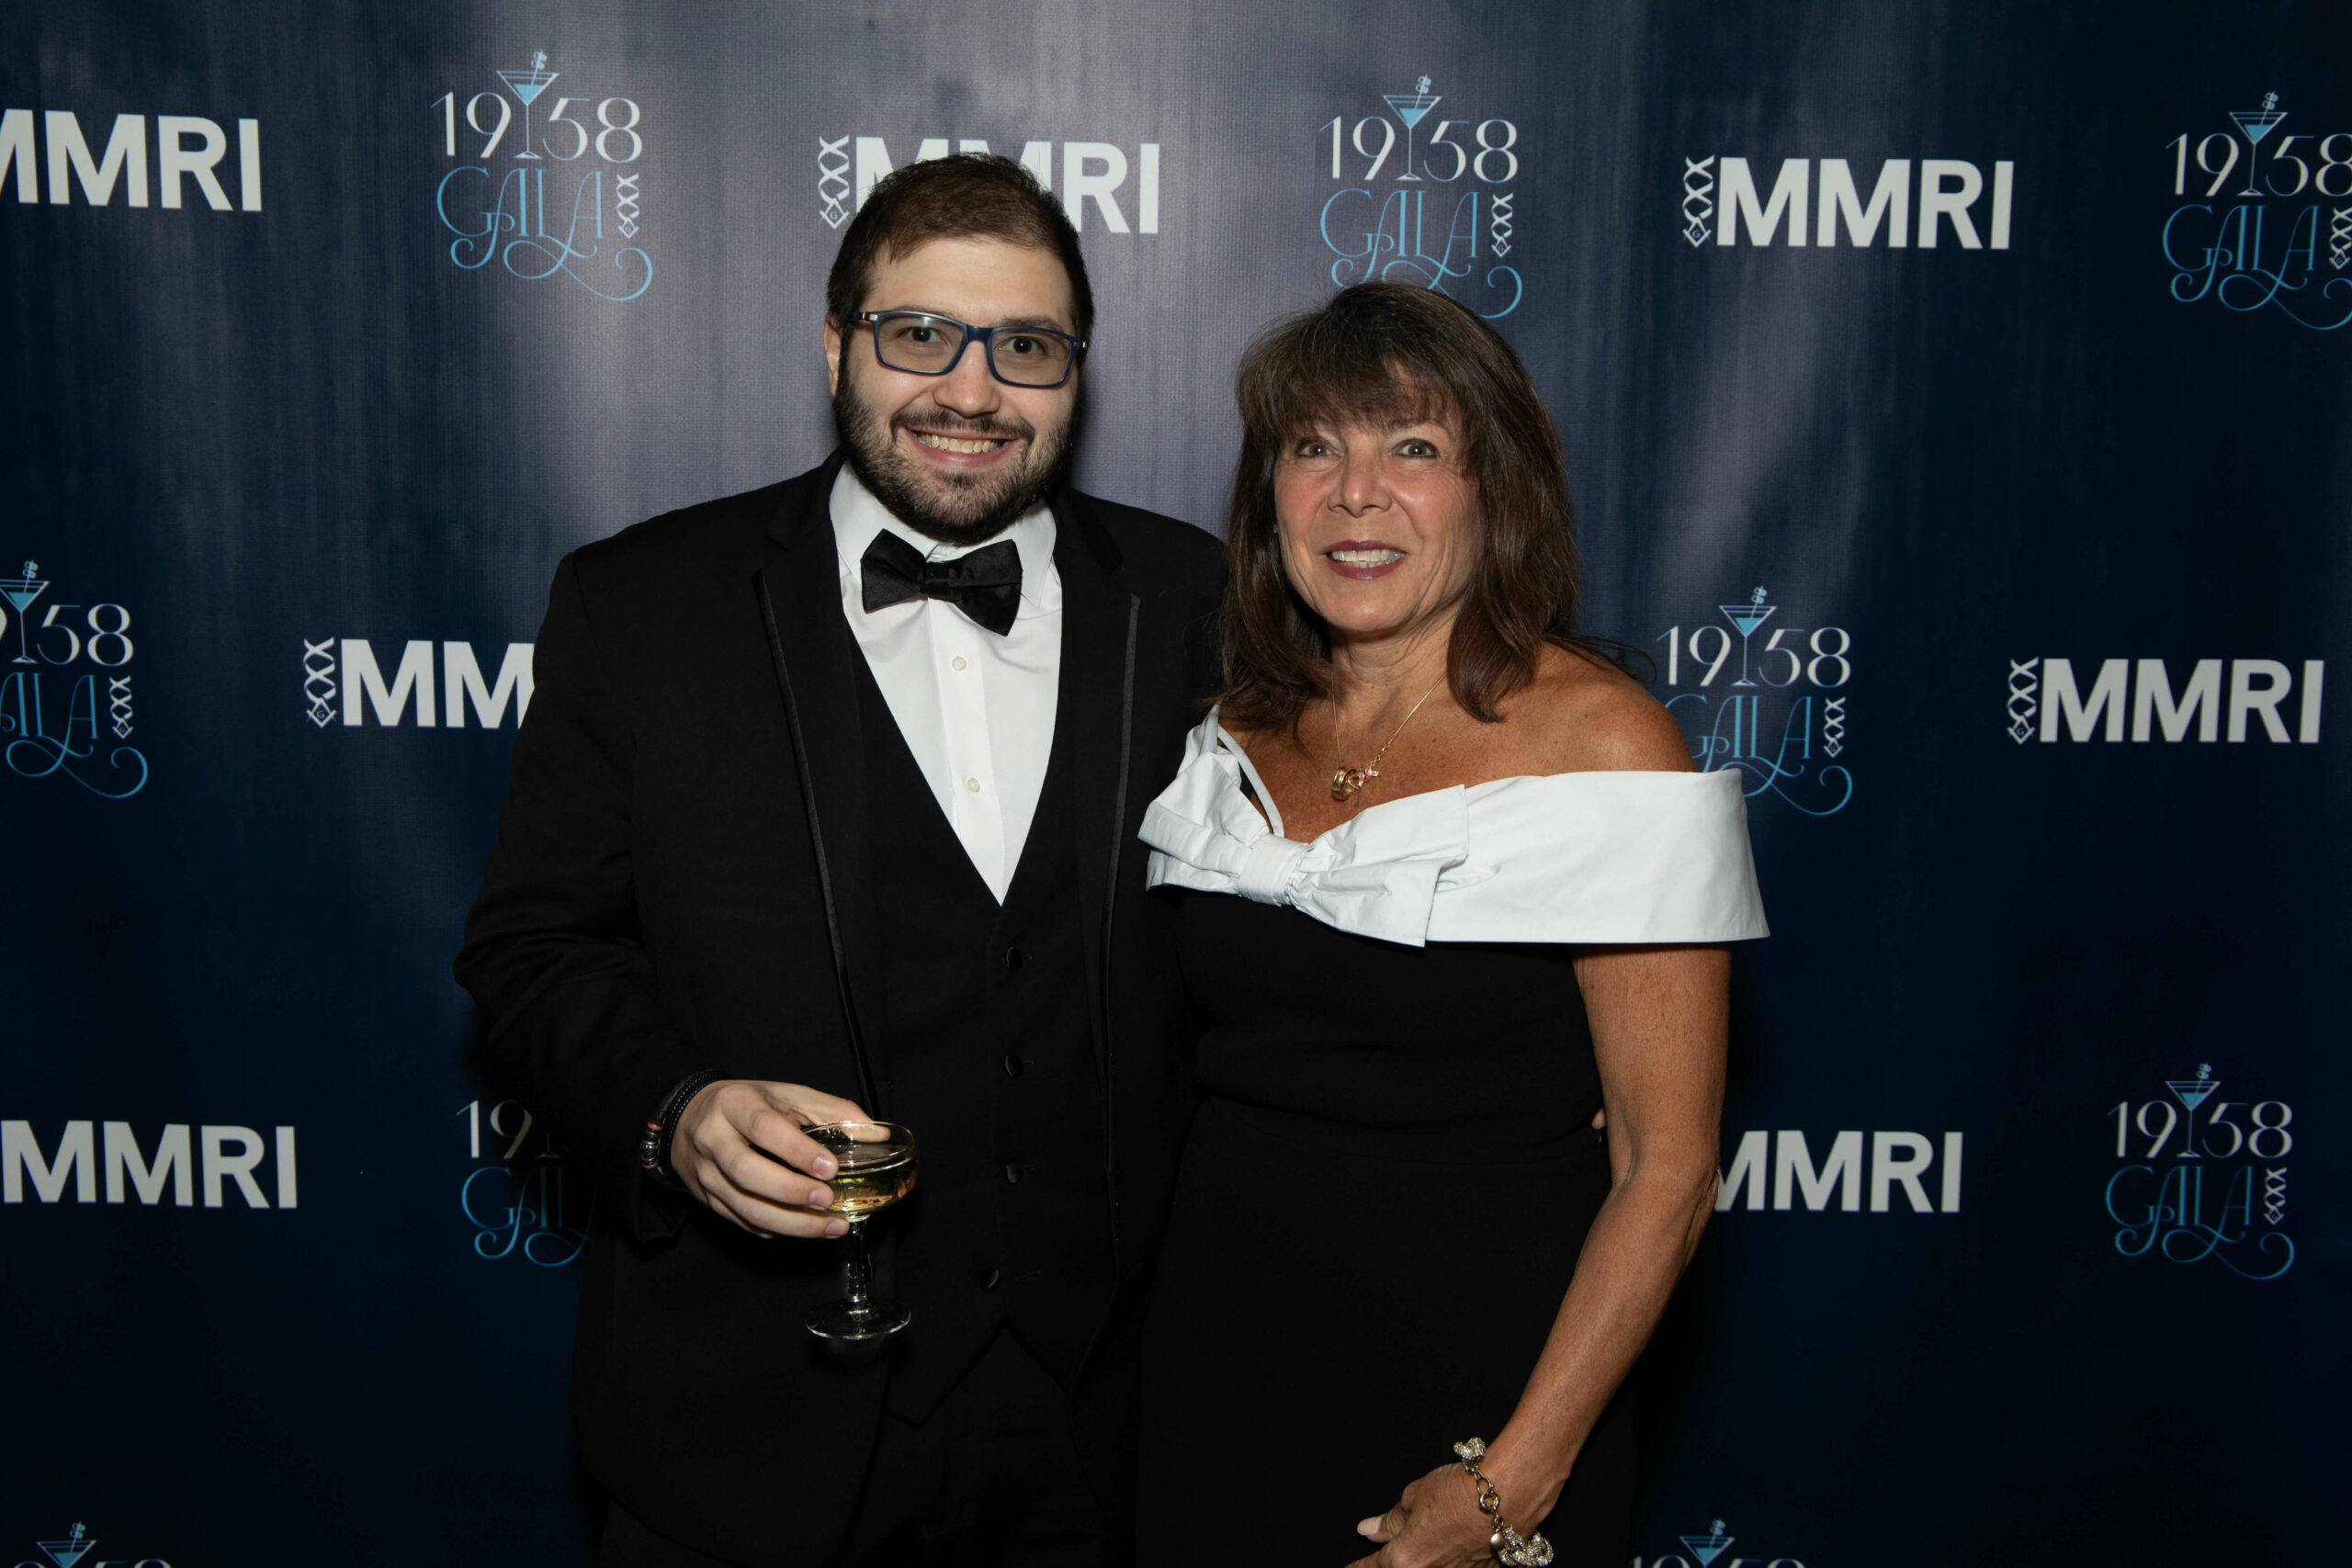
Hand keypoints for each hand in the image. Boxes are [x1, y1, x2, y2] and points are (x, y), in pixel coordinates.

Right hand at [669, 1079, 870, 1237]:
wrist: (690, 1118)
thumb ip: (833, 1111)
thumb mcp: (787, 1095)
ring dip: (791, 1222)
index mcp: (734, 1104)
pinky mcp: (708, 1200)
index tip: (829, 1167)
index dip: (796, 1150)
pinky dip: (778, 1230)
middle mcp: (713, 1139)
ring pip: (744, 1206)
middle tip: (828, 1201)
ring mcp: (706, 1174)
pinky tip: (806, 1228)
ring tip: (831, 1225)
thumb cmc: (748, 1105)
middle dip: (791, 1191)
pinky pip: (743, 1222)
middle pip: (746, 1172)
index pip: (763, 1128)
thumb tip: (877, 1133)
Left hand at [1347, 1464, 1498, 1567]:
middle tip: (1386, 1555)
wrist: (1508, 1495)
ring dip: (1422, 1561)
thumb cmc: (1461, 1492)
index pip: (1372, 1567)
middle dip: (1389, 1564)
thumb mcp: (1415, 1497)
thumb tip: (1370, 1530)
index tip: (1351, 1567)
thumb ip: (1391, 1520)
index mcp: (1404, 1559)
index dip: (1359, 1567)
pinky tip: (1451, 1548)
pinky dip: (1448, 1563)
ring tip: (1428, 1543)